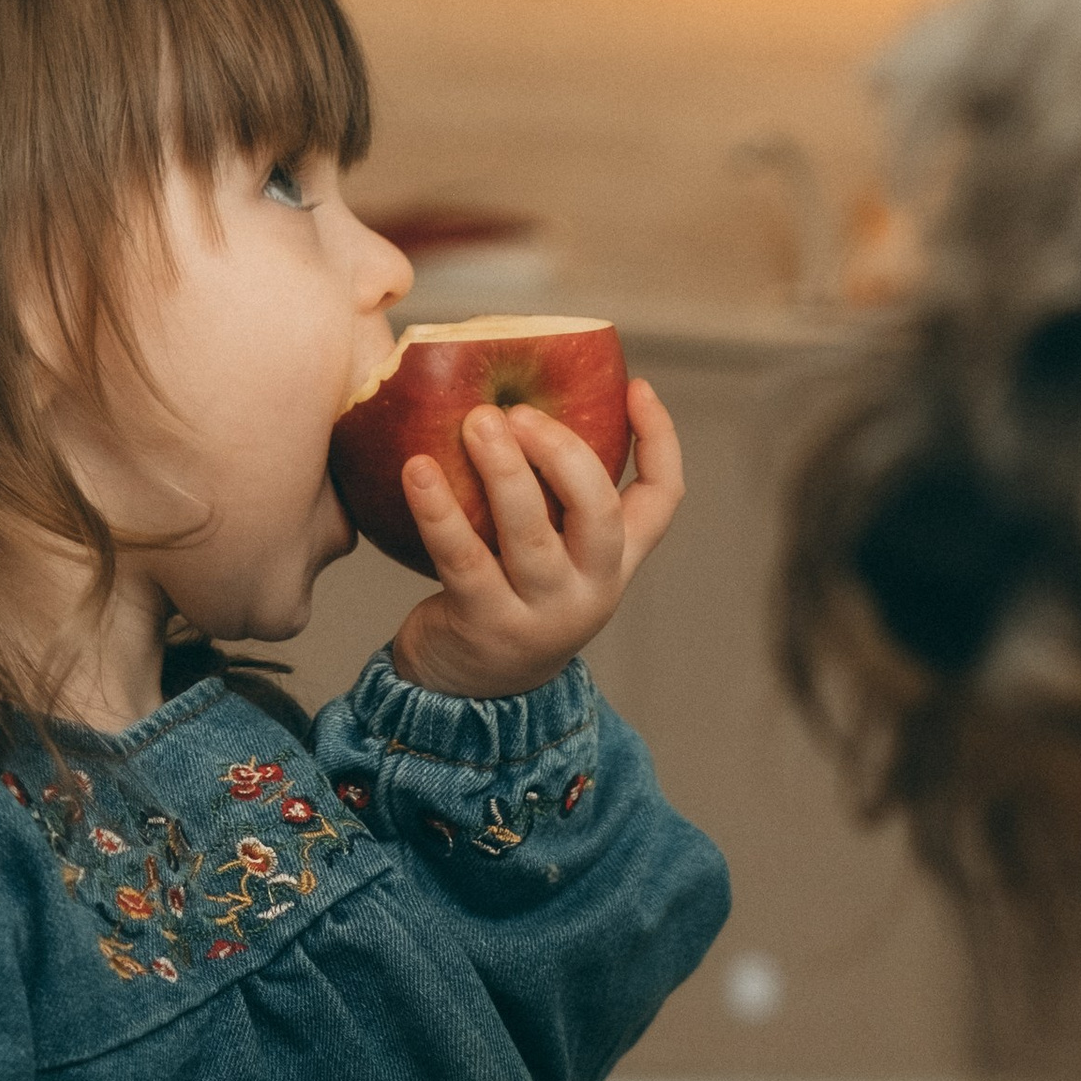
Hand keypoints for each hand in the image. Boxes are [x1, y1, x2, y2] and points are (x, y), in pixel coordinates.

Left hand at [388, 378, 682, 699]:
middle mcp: (591, 589)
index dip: (659, 439)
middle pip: (601, 513)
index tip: (634, 385)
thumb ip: (552, 495)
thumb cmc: (508, 594)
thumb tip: (515, 392)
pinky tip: (416, 469)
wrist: (469, 694)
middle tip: (519, 411)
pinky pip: (463, 560)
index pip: (663, 499)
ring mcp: (542, 614)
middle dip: (565, 454)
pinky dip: (439, 512)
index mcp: (615, 561)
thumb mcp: (550, 552)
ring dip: (504, 472)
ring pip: (532, 536)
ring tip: (475, 421)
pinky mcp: (486, 626)